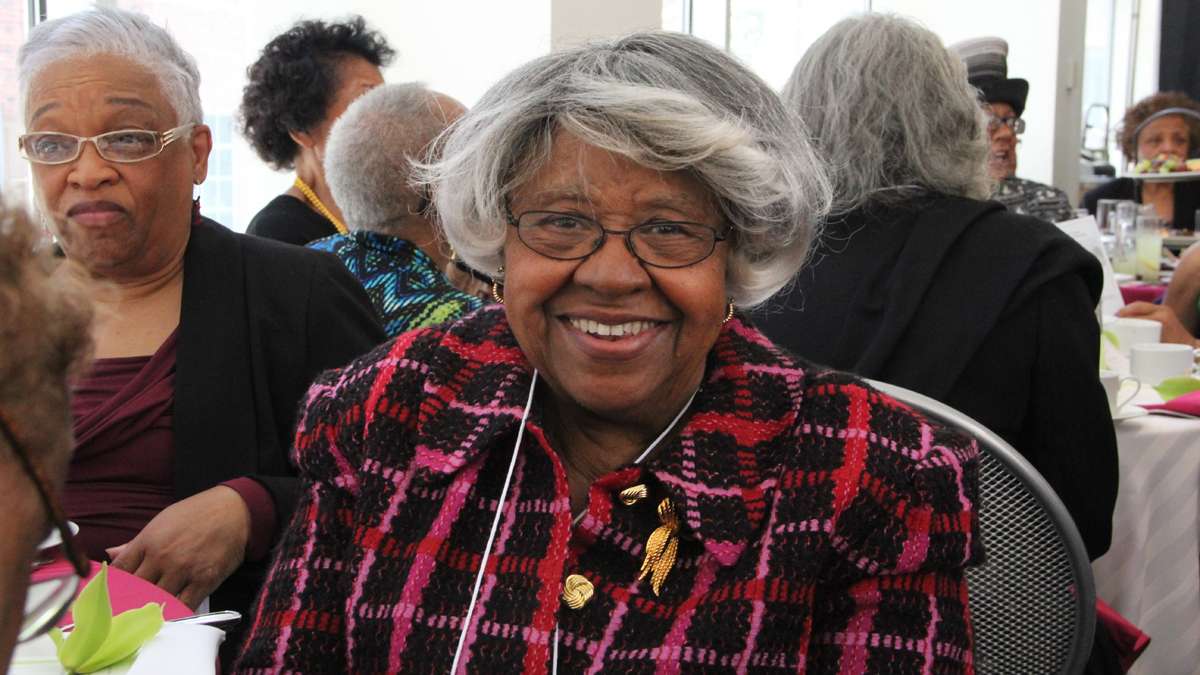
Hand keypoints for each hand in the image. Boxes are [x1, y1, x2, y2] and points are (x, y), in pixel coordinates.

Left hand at [107, 486, 249, 608]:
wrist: (235, 510)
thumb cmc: (197, 514)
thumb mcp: (162, 522)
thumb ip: (136, 542)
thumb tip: (110, 554)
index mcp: (147, 541)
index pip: (119, 571)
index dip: (113, 585)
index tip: (114, 593)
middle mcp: (162, 557)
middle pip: (135, 590)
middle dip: (130, 600)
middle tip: (129, 608)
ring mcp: (183, 569)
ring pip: (157, 600)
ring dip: (152, 607)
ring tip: (150, 612)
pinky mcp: (204, 580)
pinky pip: (184, 606)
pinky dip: (176, 612)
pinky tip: (172, 612)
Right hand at [1117, 301, 1198, 345]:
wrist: (1189, 344)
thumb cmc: (1176, 348)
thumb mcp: (1160, 348)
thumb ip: (1146, 348)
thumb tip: (1127, 352)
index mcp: (1162, 318)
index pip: (1138, 317)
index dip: (1125, 320)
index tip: (1115, 325)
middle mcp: (1163, 311)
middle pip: (1138, 307)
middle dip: (1123, 312)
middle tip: (1113, 320)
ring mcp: (1163, 309)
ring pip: (1140, 305)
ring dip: (1127, 310)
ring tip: (1117, 318)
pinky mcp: (1162, 310)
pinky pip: (1144, 307)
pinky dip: (1134, 309)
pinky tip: (1126, 315)